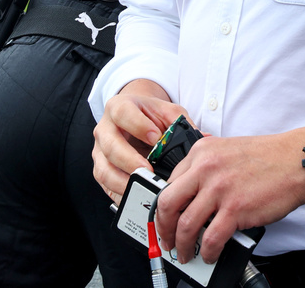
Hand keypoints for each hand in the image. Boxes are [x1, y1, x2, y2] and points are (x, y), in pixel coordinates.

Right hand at [91, 84, 190, 204]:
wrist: (133, 115)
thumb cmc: (149, 114)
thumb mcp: (166, 111)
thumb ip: (181, 122)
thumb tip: (204, 138)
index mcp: (119, 107)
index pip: (123, 114)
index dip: (138, 125)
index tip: (155, 137)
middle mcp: (105, 129)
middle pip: (111, 146)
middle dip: (129, 160)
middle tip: (148, 171)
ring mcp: (100, 151)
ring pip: (104, 169)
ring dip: (123, 182)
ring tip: (144, 187)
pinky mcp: (101, 169)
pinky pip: (105, 185)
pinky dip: (120, 193)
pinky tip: (136, 197)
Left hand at [155, 127, 304, 265]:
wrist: (298, 161)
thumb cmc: (270, 157)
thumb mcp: (229, 150)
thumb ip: (207, 168)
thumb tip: (192, 196)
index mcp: (202, 152)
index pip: (169, 183)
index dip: (164, 208)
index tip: (165, 219)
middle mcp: (206, 168)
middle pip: (168, 204)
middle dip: (163, 229)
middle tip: (167, 240)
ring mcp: (220, 189)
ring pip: (186, 225)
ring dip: (183, 245)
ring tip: (187, 253)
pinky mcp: (236, 208)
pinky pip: (211, 238)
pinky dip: (207, 251)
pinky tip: (210, 254)